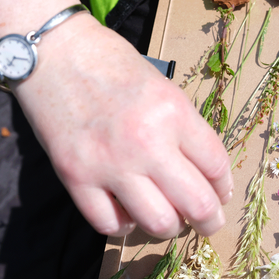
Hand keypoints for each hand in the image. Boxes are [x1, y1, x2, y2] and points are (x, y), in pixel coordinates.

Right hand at [13, 15, 232, 237]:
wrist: (54, 52)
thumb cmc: (112, 64)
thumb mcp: (164, 88)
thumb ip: (186, 131)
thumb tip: (206, 176)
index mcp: (174, 114)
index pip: (217, 167)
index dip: (224, 188)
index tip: (221, 194)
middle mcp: (146, 142)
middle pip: (197, 204)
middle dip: (209, 221)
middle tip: (208, 222)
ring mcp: (109, 163)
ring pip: (158, 223)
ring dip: (169, 226)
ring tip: (167, 217)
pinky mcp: (75, 177)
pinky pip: (110, 225)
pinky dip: (125, 225)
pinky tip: (128, 213)